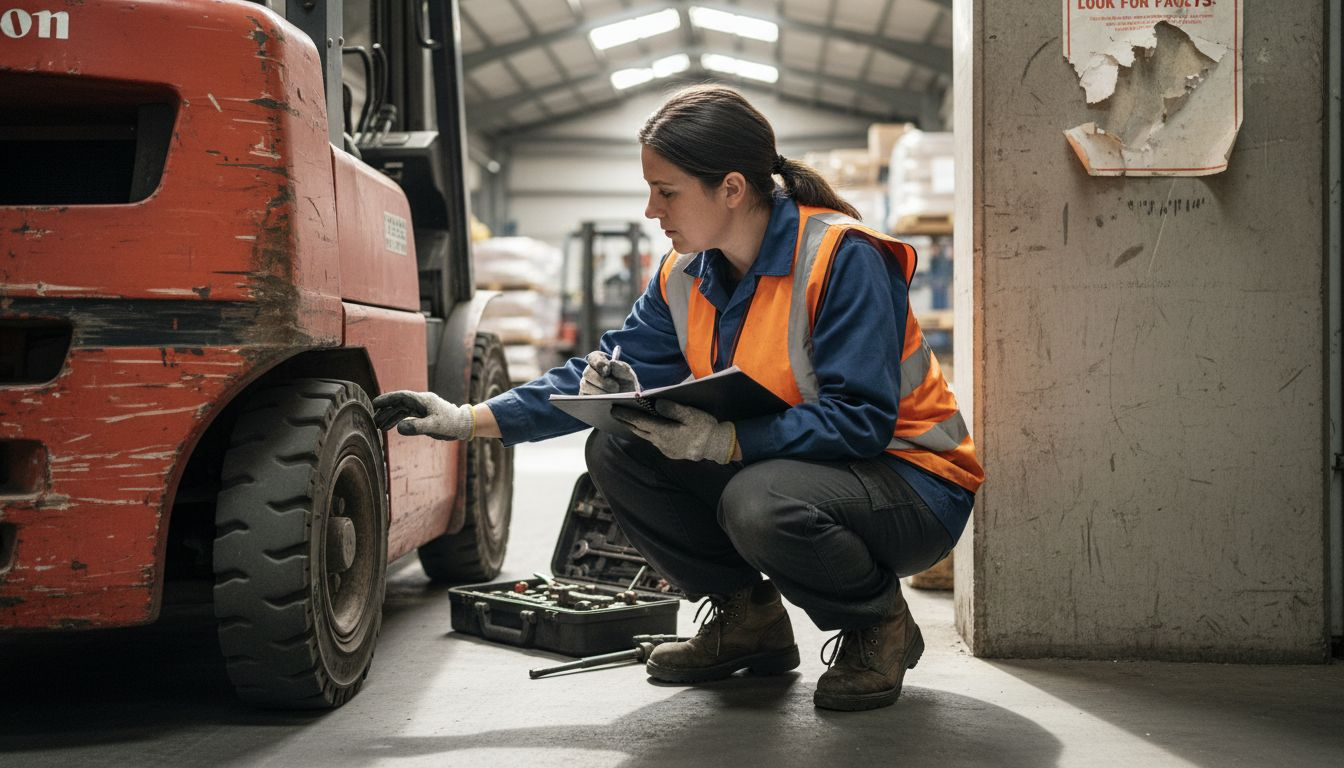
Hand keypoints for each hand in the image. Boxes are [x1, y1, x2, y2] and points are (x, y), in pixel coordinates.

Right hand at [372, 390, 474, 440]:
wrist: (462, 425)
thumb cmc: (451, 423)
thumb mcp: (434, 426)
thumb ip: (417, 427)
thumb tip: (399, 428)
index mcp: (423, 400)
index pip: (401, 396)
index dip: (387, 399)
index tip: (375, 403)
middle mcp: (420, 402)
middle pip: (398, 403)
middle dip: (385, 411)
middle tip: (373, 420)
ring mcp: (421, 408)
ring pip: (401, 410)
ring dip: (390, 417)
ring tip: (378, 426)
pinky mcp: (422, 415)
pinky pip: (406, 416)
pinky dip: (397, 421)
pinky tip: (389, 428)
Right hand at [579, 350, 639, 395]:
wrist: (627, 401)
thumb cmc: (627, 385)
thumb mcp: (628, 375)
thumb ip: (622, 368)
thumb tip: (612, 362)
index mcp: (600, 362)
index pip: (594, 357)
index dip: (599, 361)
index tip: (608, 368)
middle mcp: (590, 372)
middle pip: (587, 372)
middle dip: (602, 381)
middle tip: (616, 387)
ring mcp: (585, 384)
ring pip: (585, 385)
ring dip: (601, 391)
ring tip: (613, 395)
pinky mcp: (585, 396)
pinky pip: (586, 397)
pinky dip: (596, 400)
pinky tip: (606, 401)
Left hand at [612, 400, 735, 463]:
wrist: (716, 447)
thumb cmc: (704, 428)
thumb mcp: (690, 414)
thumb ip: (672, 408)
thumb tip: (655, 403)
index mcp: (664, 432)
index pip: (639, 422)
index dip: (625, 415)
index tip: (614, 409)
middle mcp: (661, 442)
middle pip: (639, 430)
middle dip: (626, 422)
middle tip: (615, 413)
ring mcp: (665, 449)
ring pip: (646, 437)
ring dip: (636, 428)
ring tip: (628, 420)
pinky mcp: (670, 453)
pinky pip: (655, 442)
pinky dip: (648, 433)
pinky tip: (648, 429)